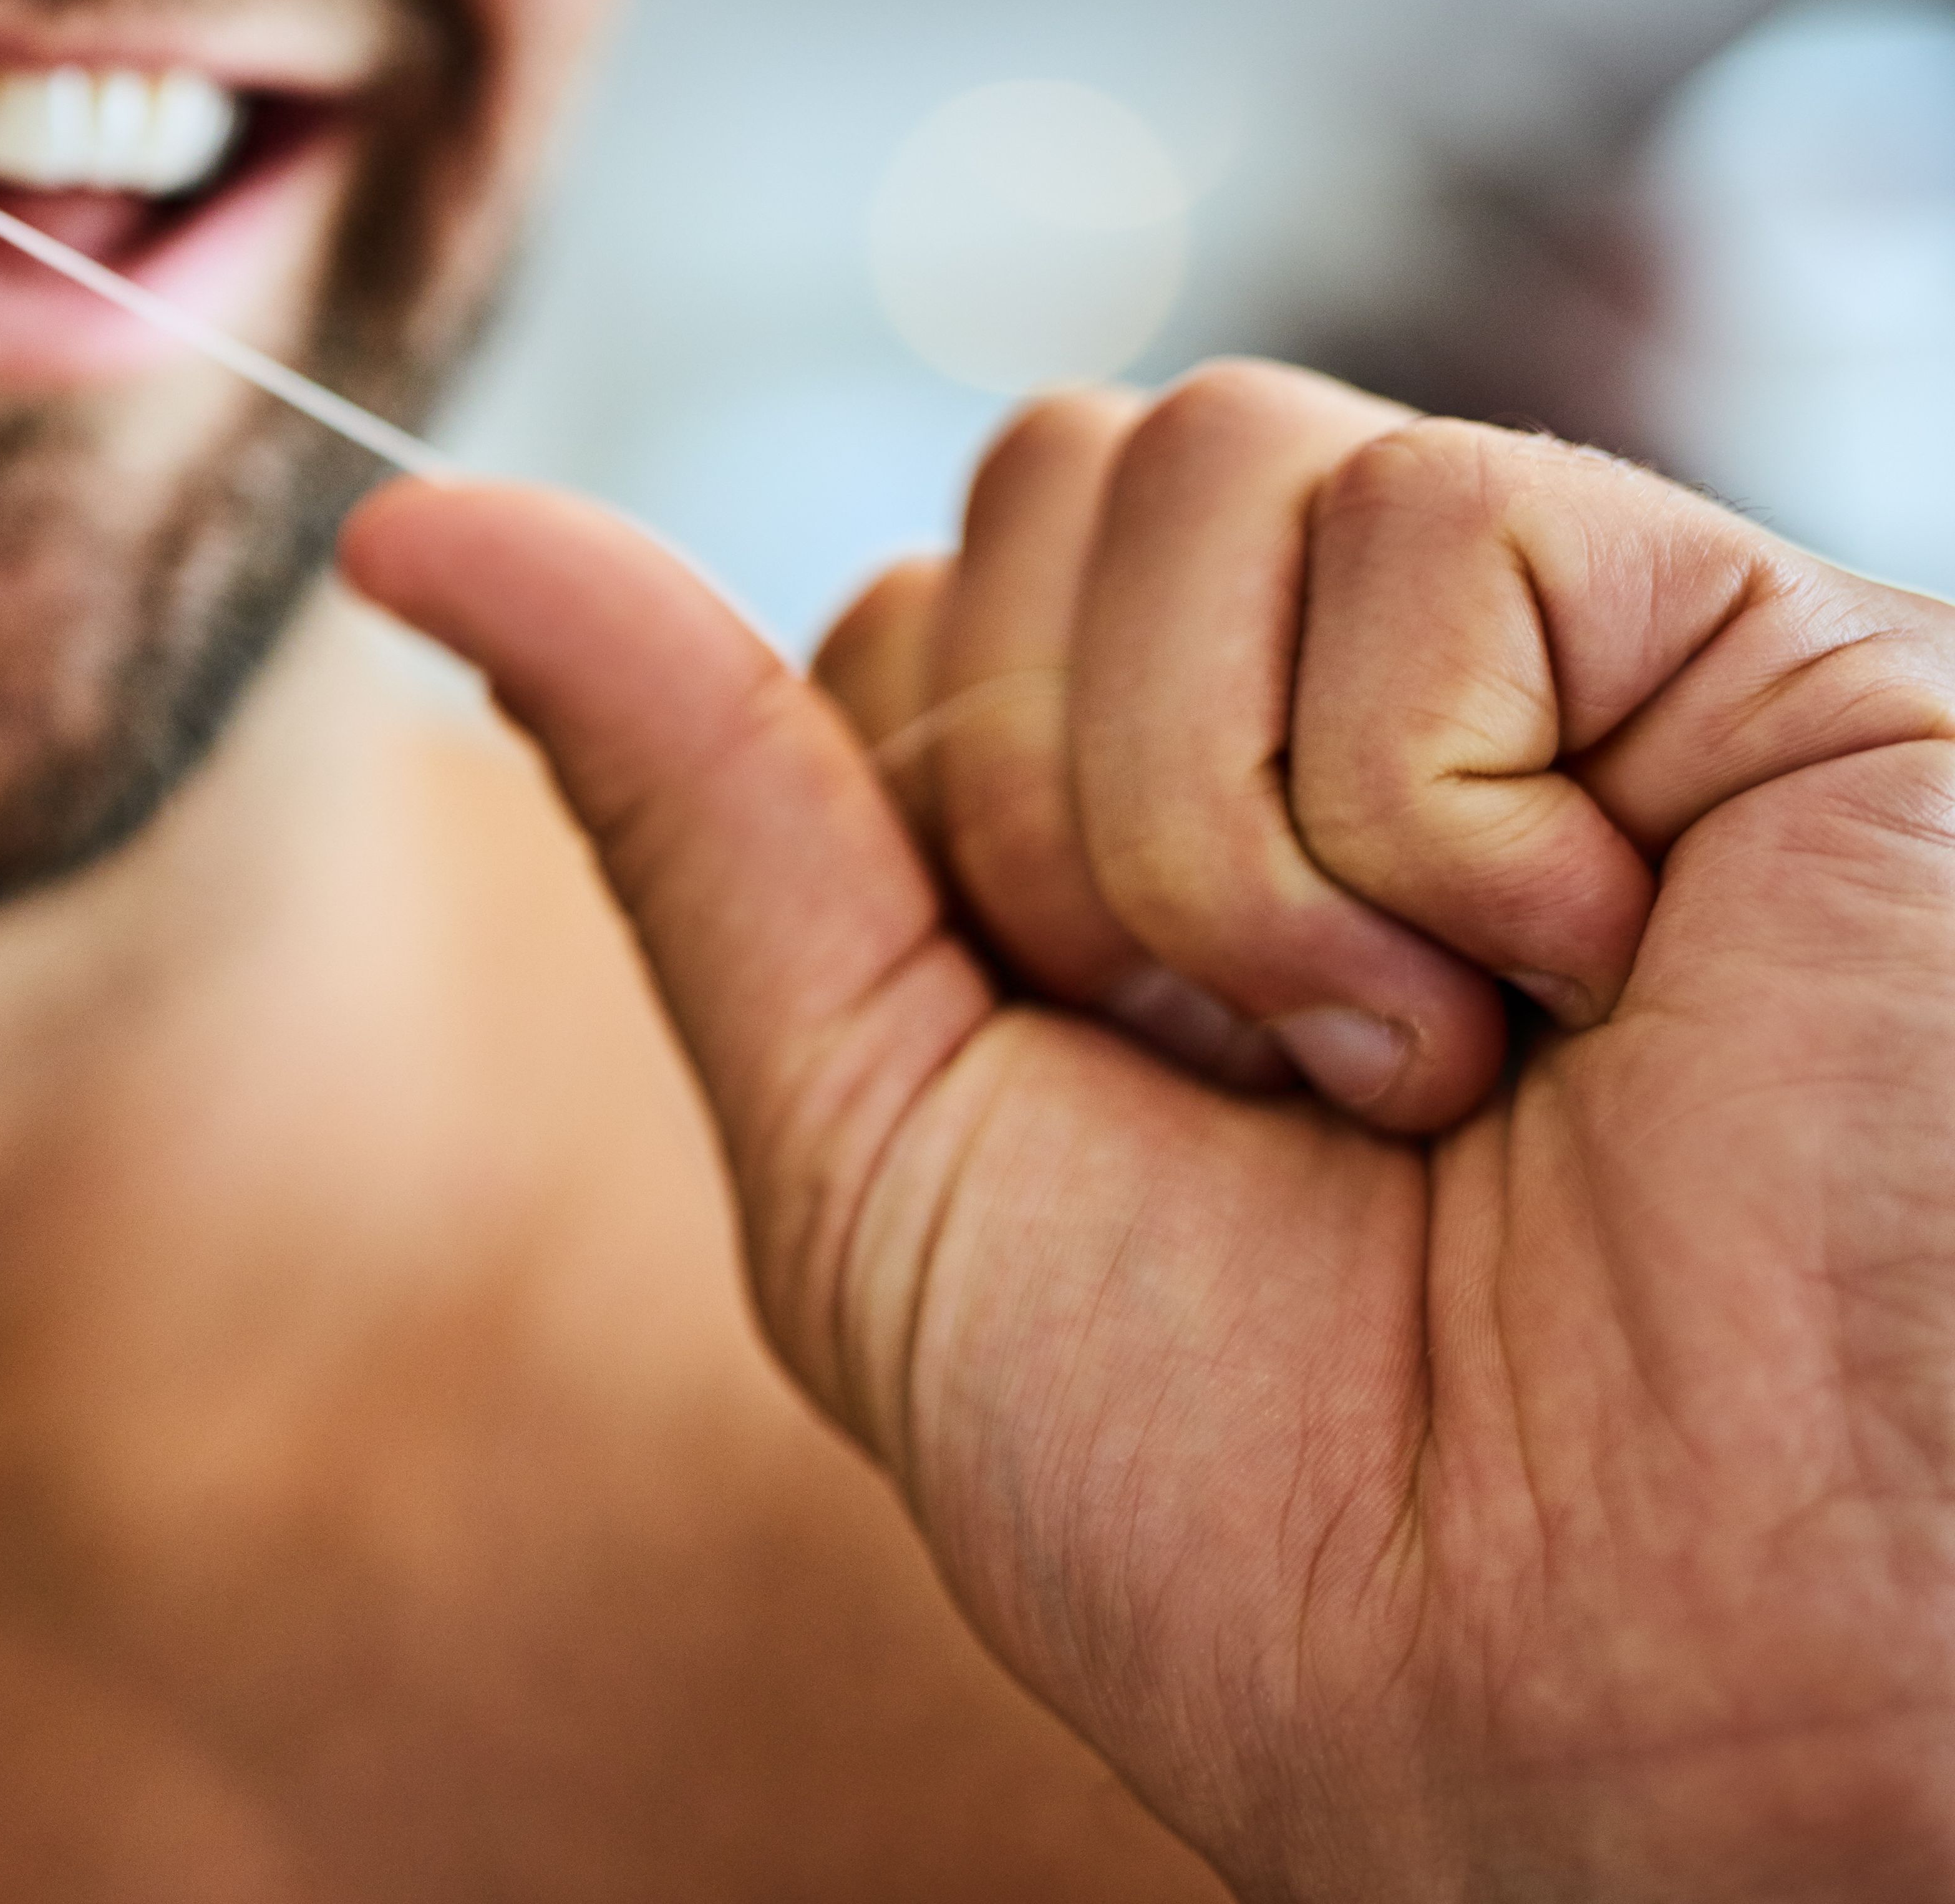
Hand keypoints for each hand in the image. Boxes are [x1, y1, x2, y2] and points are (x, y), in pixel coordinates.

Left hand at [346, 364, 1954, 1900]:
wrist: (1618, 1698)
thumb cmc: (1259, 1501)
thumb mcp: (870, 1141)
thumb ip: (680, 797)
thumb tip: (410, 519)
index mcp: (1156, 842)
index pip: (902, 621)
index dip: (919, 850)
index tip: (1077, 1081)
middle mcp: (1351, 720)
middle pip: (1029, 489)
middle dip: (1045, 825)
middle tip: (1250, 1087)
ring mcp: (1558, 663)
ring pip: (1196, 461)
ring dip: (1225, 838)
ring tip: (1422, 1070)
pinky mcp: (1749, 643)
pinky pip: (1423, 513)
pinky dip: (1439, 815)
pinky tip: (1586, 990)